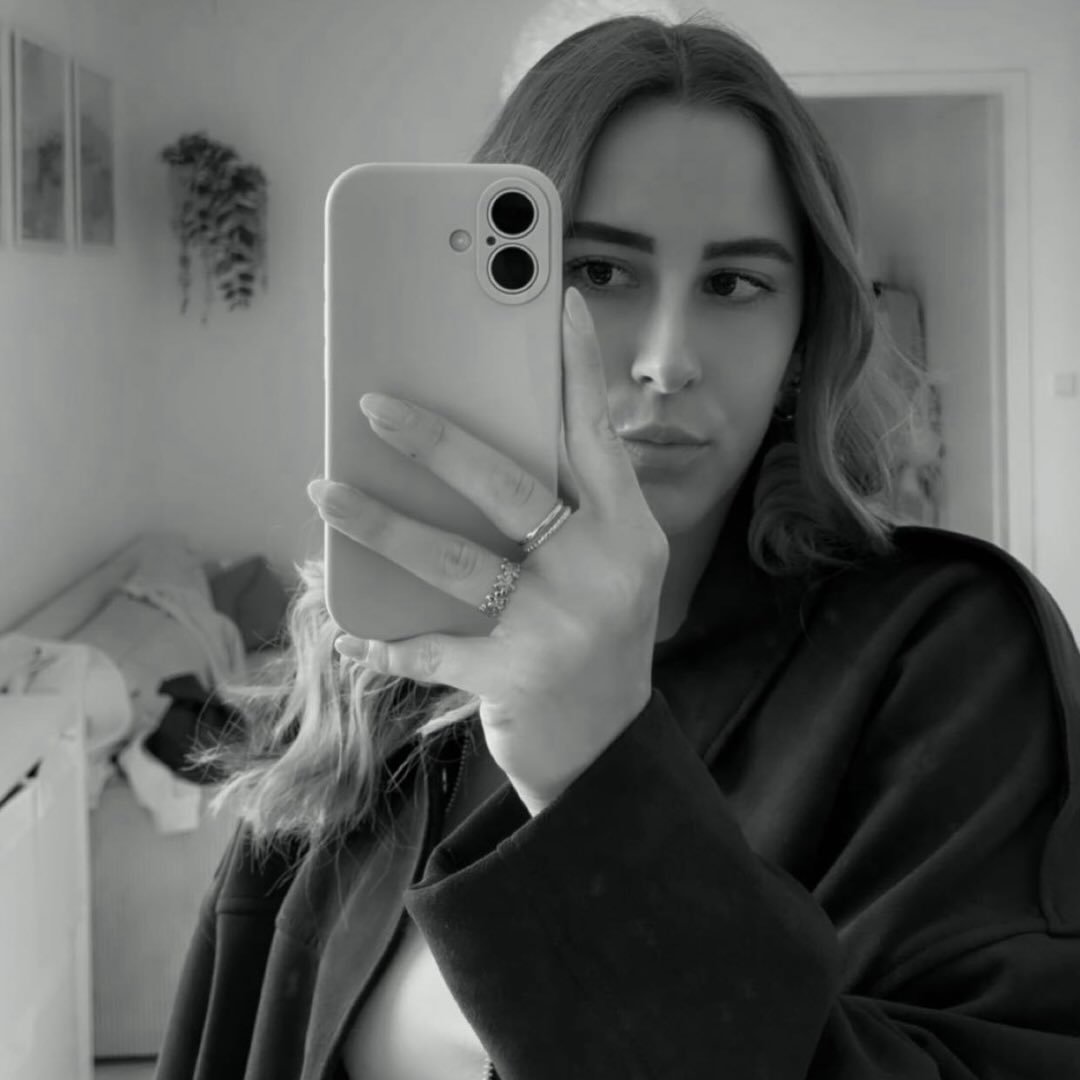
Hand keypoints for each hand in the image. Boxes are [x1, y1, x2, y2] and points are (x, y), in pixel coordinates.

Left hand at [308, 287, 668, 814]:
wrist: (605, 752)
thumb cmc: (596, 642)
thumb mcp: (607, 570)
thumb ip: (570, 513)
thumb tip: (477, 451)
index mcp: (630, 535)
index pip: (599, 436)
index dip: (578, 368)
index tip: (556, 300)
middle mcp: (602, 572)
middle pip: (509, 488)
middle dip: (435, 442)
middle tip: (373, 406)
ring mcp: (559, 627)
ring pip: (454, 560)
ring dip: (379, 525)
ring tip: (323, 491)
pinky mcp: (515, 677)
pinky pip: (430, 646)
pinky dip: (383, 637)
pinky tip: (346, 624)